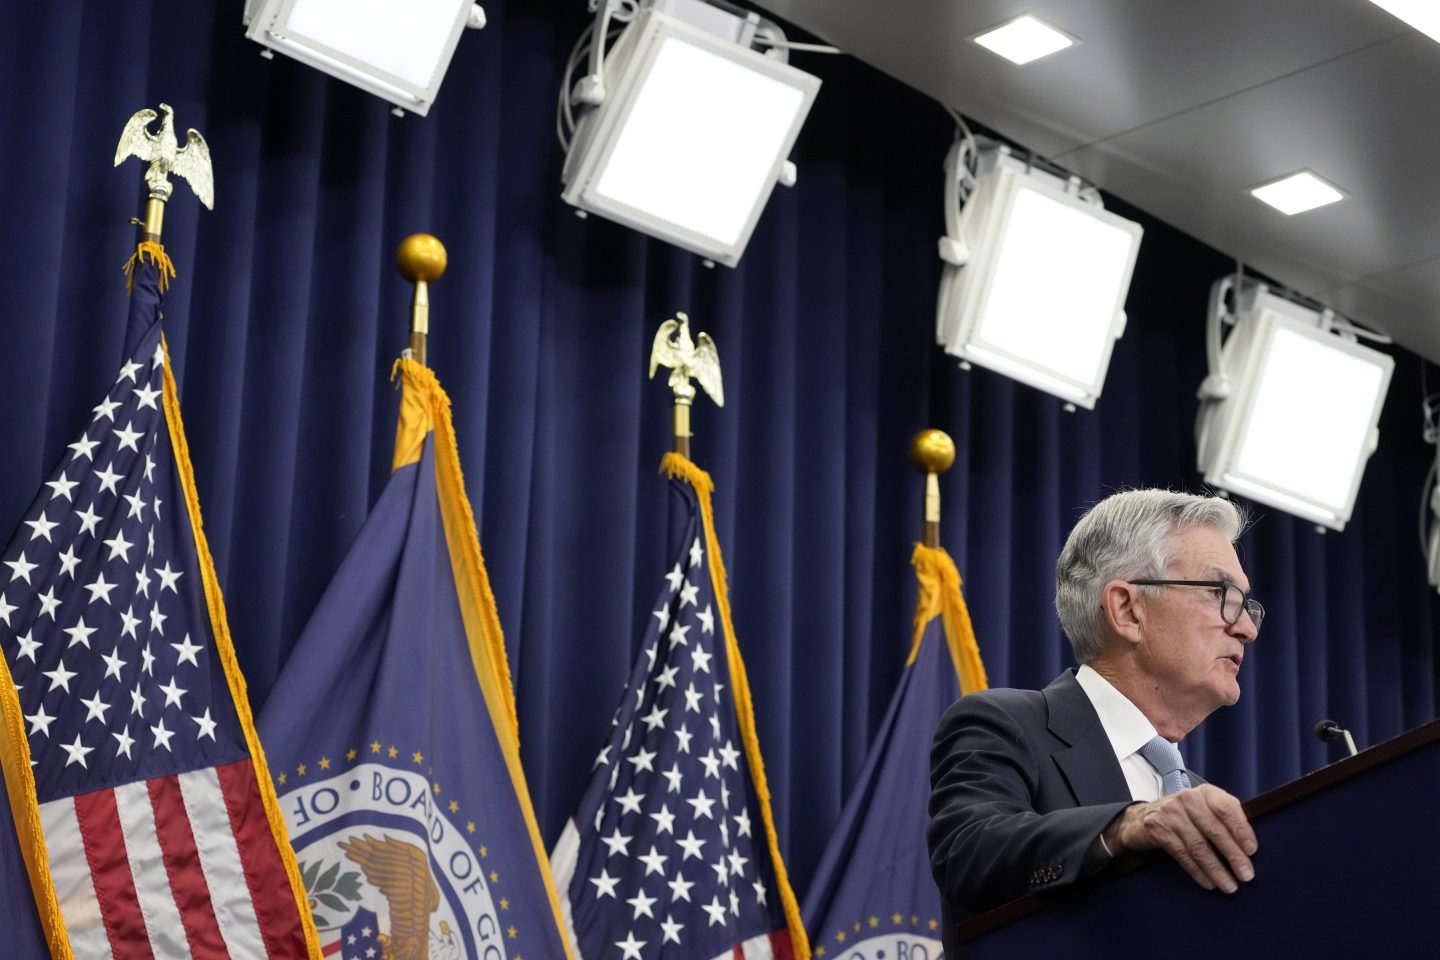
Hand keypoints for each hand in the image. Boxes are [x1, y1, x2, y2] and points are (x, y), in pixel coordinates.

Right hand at [1102, 785, 1257, 893]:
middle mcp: (1188, 799)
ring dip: (1217, 869)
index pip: (1227, 808)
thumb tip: (1251, 848)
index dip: (1241, 829)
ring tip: (1230, 886)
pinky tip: (1209, 883)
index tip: (1252, 851)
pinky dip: (1198, 872)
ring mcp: (1171, 814)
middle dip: (1233, 856)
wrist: (1140, 818)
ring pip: (1199, 846)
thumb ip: (1223, 820)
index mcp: (1205, 793)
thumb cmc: (1183, 817)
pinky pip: (1183, 855)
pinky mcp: (1158, 829)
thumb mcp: (1203, 810)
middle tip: (1247, 876)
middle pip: (1215, 830)